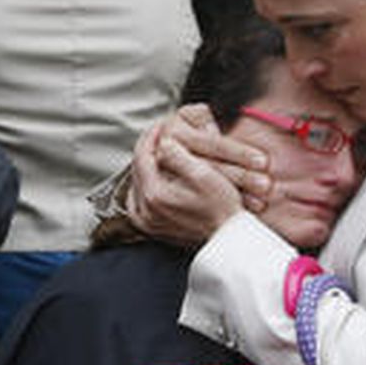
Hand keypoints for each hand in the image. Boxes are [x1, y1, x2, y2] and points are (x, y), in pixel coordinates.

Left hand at [127, 106, 270, 244]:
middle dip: (148, 150)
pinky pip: (140, 201)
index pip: (142, 156)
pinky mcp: (152, 228)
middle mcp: (145, 211)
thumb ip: (178, 156)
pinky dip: (147, 185)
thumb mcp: (204, 174)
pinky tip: (157, 177)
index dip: (151, 137)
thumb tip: (162, 143)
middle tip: (159, 135)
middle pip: (137, 169)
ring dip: (146, 166)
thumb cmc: (222, 208)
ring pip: (137, 184)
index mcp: (154, 195)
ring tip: (159, 152)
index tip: (161, 125)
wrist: (229, 239)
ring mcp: (147, 222)